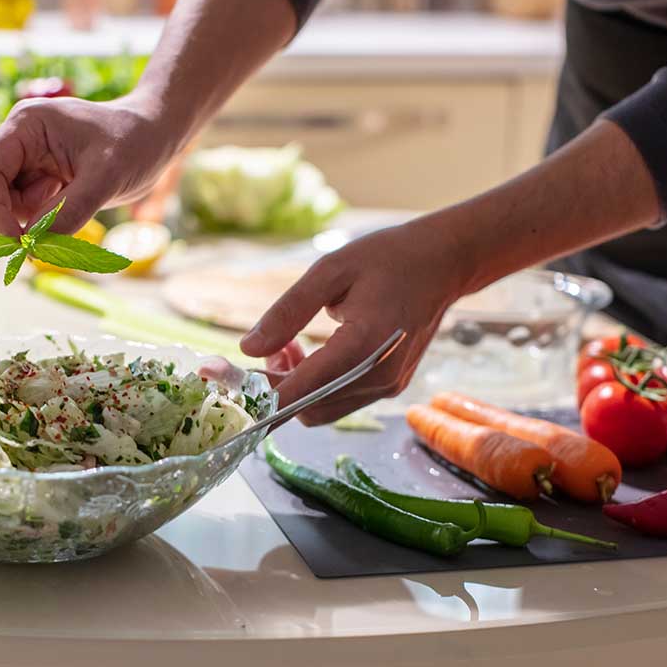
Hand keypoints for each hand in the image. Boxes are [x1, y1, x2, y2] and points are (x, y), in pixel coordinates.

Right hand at [0, 96, 175, 236]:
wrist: (152, 139)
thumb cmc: (133, 143)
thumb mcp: (107, 176)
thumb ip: (70, 211)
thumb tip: (34, 246)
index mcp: (24, 126)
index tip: (20, 241)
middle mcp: (14, 145)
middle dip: (5, 219)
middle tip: (48, 220)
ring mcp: (21, 166)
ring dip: (23, 222)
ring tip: (64, 200)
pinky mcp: (32, 186)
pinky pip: (17, 217)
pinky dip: (35, 226)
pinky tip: (66, 205)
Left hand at [240, 220, 471, 423]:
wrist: (445, 261)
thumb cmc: (389, 257)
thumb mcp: (331, 270)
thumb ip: (288, 311)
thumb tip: (247, 347)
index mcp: (363, 346)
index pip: (297, 389)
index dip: (255, 390)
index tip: (221, 378)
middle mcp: (377, 377)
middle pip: (305, 408)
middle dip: (273, 386)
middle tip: (262, 349)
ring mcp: (386, 387)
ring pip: (320, 410)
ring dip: (294, 387)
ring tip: (288, 345)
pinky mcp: (388, 387)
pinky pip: (338, 400)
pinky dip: (315, 385)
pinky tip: (309, 351)